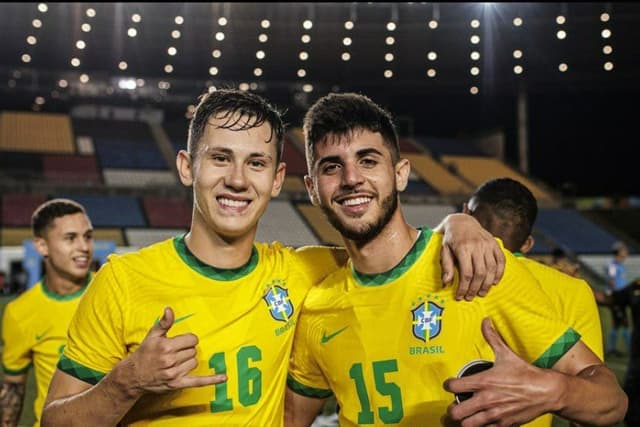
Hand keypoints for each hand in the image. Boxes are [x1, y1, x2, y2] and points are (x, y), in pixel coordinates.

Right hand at [121, 307, 225, 395]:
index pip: (192, 339)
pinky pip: (199, 381)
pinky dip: (212, 380)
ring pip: (195, 362)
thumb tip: (169, 309)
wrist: (133, 376)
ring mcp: (174, 373)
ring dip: (188, 362)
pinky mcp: (177, 384)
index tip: (180, 342)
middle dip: (186, 351)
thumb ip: (164, 322)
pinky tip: (224, 378)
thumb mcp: (152, 335)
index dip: (187, 340)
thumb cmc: (144, 353)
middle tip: (174, 353)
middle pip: (193, 351)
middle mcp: (170, 360)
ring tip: (175, 362)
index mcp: (166, 346)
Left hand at [439, 214, 504, 299]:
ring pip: (491, 269)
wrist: (462, 222)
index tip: (460, 296)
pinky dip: (499, 273)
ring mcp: (488, 244)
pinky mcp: (495, 244)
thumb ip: (446, 266)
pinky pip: (501, 261)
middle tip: (471, 297)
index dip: (464, 288)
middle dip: (475, 288)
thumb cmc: (451, 238)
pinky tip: (494, 282)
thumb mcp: (444, 250)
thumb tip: (446, 283)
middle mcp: (477, 246)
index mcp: (463, 248)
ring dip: (487, 284)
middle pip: (480, 273)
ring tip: (482, 293)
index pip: (466, 273)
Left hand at [443, 318, 559, 426]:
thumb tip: (485, 322)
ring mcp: (494, 414)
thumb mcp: (506, 353)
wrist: (547, 391)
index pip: (453, 387)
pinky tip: (481, 420)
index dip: (448, 385)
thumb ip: (492, 337)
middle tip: (454, 405)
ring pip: (467, 425)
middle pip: (456, 411)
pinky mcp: (503, 424)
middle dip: (452, 409)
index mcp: (483, 381)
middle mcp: (486, 399)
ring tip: (465, 416)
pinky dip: (480, 426)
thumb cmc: (526, 373)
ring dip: (464, 421)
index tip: (451, 384)